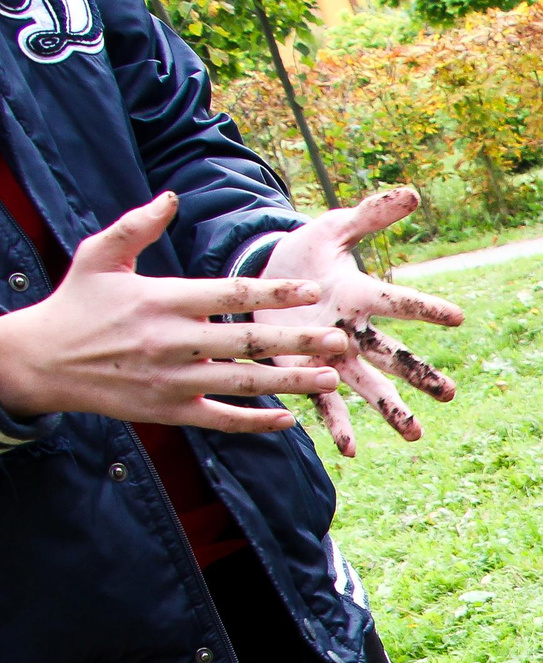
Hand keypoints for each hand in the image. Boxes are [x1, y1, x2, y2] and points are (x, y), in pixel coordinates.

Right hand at [0, 193, 349, 429]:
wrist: (41, 361)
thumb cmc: (76, 303)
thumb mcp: (98, 256)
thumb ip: (136, 227)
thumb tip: (170, 198)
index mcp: (162, 300)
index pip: (229, 294)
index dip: (274, 292)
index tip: (312, 289)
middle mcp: (172, 342)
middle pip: (247, 342)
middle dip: (297, 342)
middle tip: (340, 339)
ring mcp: (172, 380)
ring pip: (243, 384)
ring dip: (290, 383)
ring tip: (329, 378)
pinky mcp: (169, 411)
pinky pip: (221, 420)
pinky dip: (256, 423)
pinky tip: (288, 420)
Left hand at [255, 187, 463, 455]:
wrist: (262, 279)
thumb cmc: (304, 254)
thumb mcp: (332, 228)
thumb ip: (370, 214)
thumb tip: (412, 192)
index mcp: (360, 296)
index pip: (399, 301)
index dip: (427, 308)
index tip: (458, 318)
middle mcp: (353, 331)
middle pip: (393, 356)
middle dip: (420, 376)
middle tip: (449, 394)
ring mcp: (330, 356)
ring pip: (367, 387)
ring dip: (390, 411)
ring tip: (415, 434)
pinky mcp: (302, 371)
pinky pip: (323, 401)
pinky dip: (337, 425)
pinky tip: (350, 449)